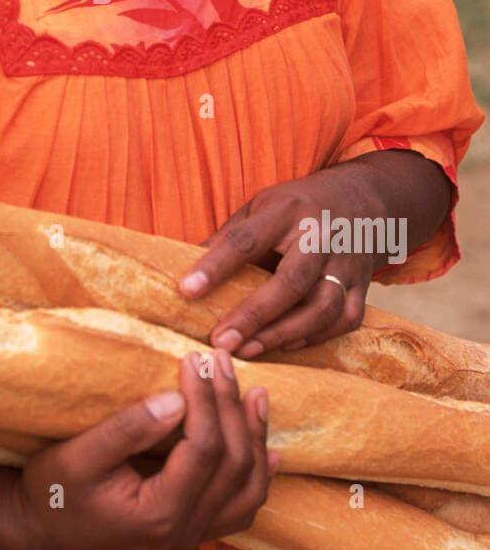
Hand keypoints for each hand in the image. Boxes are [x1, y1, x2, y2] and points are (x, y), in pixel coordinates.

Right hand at [6, 350, 277, 549]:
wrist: (41, 532)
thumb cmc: (52, 491)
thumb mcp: (77, 456)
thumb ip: (127, 429)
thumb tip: (177, 399)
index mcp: (159, 514)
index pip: (203, 449)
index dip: (205, 399)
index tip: (195, 358)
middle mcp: (185, 532)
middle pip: (232, 464)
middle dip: (231, 406)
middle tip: (222, 361)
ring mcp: (192, 536)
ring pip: (248, 490)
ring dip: (255, 439)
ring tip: (256, 394)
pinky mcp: (192, 532)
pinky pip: (240, 509)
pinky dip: (258, 477)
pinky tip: (268, 451)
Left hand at [179, 165, 384, 358]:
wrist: (363, 199)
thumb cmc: (298, 206)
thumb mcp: (260, 207)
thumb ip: (228, 237)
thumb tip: (184, 269)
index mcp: (286, 211)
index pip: (246, 240)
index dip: (215, 266)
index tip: (186, 291)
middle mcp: (320, 236)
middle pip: (291, 281)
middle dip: (254, 315)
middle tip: (221, 340)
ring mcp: (346, 262)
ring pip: (322, 307)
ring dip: (283, 334)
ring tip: (247, 350)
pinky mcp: (364, 285)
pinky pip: (344, 320)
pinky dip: (315, 337)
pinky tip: (286, 345)